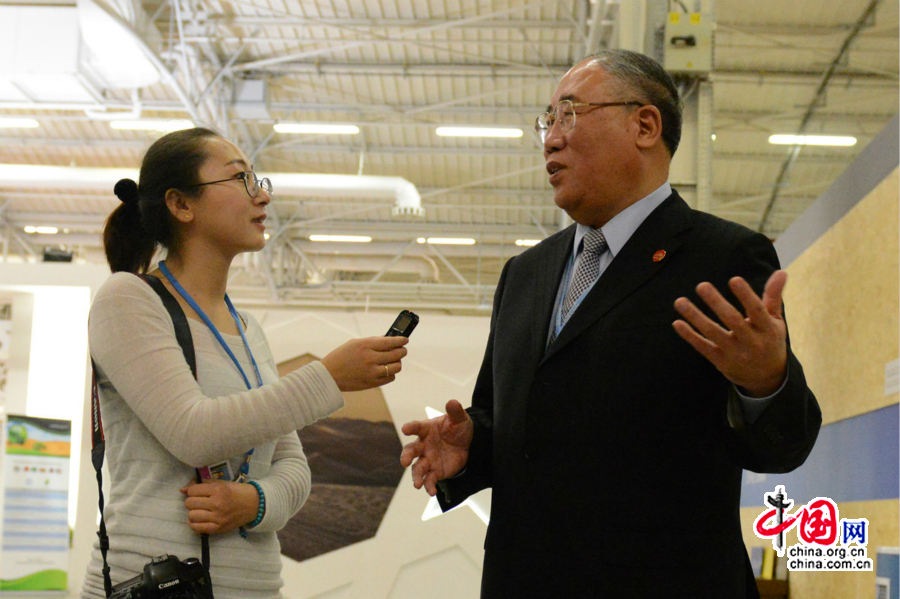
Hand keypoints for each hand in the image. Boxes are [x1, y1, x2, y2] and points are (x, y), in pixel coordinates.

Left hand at [181, 479, 258, 534]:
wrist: (254, 504)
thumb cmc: (237, 491)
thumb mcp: (221, 483)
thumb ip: (202, 484)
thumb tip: (182, 489)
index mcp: (218, 490)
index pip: (192, 491)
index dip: (192, 491)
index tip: (198, 492)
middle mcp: (216, 503)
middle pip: (189, 503)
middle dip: (192, 501)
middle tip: (199, 502)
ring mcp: (217, 517)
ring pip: (191, 516)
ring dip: (193, 512)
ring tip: (200, 510)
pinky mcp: (219, 528)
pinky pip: (197, 528)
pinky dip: (194, 524)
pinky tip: (199, 519)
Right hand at [321, 336, 408, 391]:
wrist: (328, 376)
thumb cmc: (341, 357)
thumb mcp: (354, 343)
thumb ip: (372, 341)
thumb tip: (389, 339)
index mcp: (365, 345)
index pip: (390, 341)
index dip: (401, 340)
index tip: (405, 340)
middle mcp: (370, 358)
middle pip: (397, 354)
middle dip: (402, 351)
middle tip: (402, 350)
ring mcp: (372, 372)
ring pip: (396, 367)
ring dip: (397, 363)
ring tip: (393, 360)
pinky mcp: (372, 383)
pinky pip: (390, 378)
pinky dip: (391, 373)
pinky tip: (385, 370)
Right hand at [400, 399, 473, 495]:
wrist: (468, 443)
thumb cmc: (458, 428)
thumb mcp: (460, 419)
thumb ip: (455, 411)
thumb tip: (452, 402)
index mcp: (427, 429)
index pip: (416, 427)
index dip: (410, 427)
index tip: (405, 429)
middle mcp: (424, 445)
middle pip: (411, 450)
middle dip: (406, 456)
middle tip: (404, 461)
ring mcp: (428, 459)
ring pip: (417, 468)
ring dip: (416, 476)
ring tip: (417, 484)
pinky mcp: (435, 471)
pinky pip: (429, 480)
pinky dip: (429, 486)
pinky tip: (432, 492)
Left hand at [673, 270, 787, 396]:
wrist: (766, 377)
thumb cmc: (769, 340)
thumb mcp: (775, 320)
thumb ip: (773, 296)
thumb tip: (781, 271)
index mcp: (767, 329)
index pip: (757, 311)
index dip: (746, 295)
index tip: (734, 279)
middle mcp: (752, 342)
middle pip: (732, 321)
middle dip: (716, 303)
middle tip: (701, 285)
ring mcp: (735, 353)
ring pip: (713, 333)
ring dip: (695, 317)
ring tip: (680, 301)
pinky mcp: (720, 361)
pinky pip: (703, 347)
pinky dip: (689, 335)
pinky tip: (677, 322)